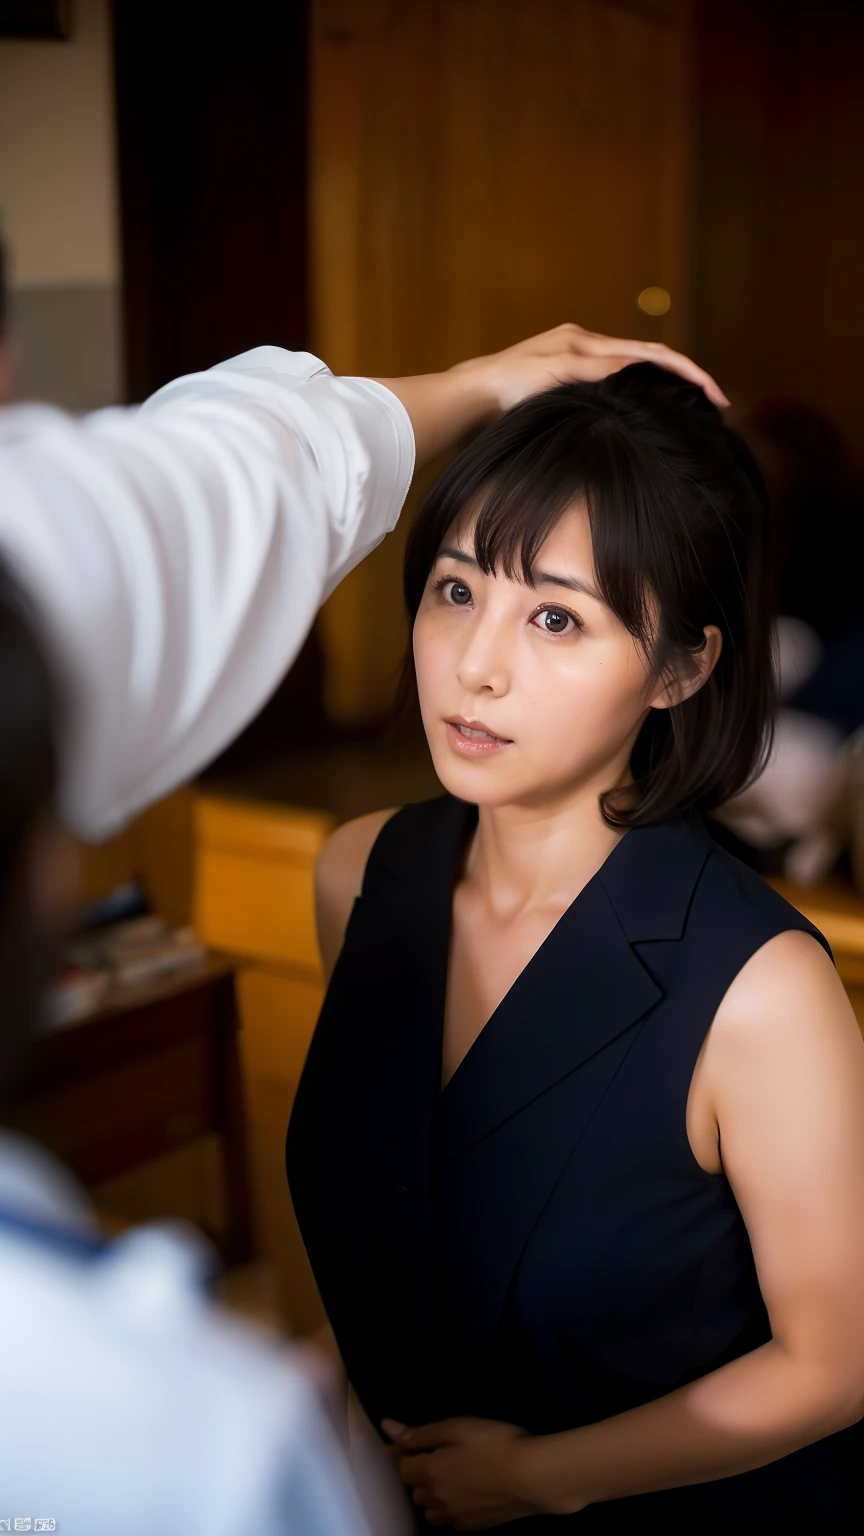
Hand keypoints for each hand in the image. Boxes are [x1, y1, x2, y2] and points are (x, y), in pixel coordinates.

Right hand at [376, 322, 726, 465]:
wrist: (463, 400)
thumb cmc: (495, 414)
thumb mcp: (544, 414)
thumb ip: (571, 414)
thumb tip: (595, 442)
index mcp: (577, 350)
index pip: (634, 360)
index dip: (669, 376)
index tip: (698, 399)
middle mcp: (581, 341)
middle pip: (649, 351)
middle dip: (689, 373)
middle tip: (720, 397)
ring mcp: (575, 347)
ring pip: (642, 353)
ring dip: (680, 371)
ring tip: (710, 392)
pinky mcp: (567, 361)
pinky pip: (617, 366)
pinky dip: (649, 373)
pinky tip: (674, 387)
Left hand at [382, 1415, 558, 1529]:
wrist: (533, 1477)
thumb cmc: (495, 1443)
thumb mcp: (457, 1427)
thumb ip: (421, 1433)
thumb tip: (386, 1428)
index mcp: (430, 1472)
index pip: (402, 1467)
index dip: (404, 1452)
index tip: (412, 1441)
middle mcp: (437, 1499)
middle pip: (414, 1490)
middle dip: (419, 1473)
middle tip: (439, 1454)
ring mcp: (455, 1517)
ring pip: (429, 1510)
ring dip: (432, 1494)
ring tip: (451, 1476)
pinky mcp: (473, 1527)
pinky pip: (449, 1521)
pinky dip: (449, 1508)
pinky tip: (465, 1494)